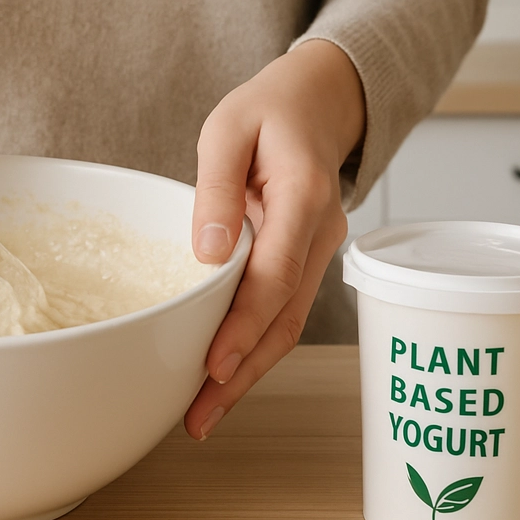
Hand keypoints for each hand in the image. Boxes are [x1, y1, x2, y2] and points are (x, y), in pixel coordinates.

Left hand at [184, 39, 364, 439]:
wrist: (317, 103)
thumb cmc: (268, 111)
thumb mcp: (227, 128)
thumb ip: (215, 186)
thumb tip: (206, 251)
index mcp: (304, 196)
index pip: (276, 274)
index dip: (245, 324)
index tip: (214, 364)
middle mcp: (320, 232)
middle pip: (285, 316)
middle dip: (244, 372)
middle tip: (199, 416)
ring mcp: (317, 251)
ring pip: (287, 323)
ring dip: (249, 371)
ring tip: (202, 413)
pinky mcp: (303, 261)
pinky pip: (281, 310)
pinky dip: (254, 347)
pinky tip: (222, 376)